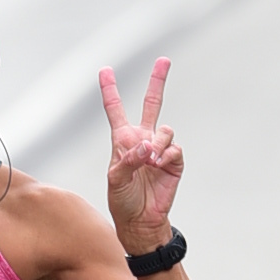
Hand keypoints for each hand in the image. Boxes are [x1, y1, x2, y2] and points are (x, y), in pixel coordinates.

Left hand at [99, 56, 182, 253]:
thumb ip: (128, 159)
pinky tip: (159, 167)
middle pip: (152, 103)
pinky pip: (174, 148)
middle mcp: (142, 139)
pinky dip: (166, 155)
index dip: (110, 89)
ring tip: (151, 161)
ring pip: (165, 129)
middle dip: (158, 81)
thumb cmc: (123, 200)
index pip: (115, 109)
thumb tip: (147, 146)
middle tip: (164, 60)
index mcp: (123, 140)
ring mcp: (159, 149)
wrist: (142, 220)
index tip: (105, 70)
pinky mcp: (174, 161)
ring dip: (157, 143)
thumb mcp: (116, 179)